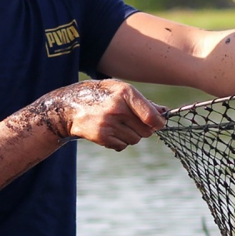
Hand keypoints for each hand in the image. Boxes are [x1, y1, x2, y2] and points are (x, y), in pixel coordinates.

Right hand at [32, 80, 166, 150]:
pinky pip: (123, 146)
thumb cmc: (101, 95)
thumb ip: (143, 101)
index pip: (151, 116)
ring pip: (135, 140)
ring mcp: (109, 124)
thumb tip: (164, 112)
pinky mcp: (102, 137)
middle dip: (144, 129)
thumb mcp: (120, 89)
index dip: (159, 123)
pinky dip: (120, 142)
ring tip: (119, 125)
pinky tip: (110, 131)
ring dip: (132, 136)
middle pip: (146, 131)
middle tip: (134, 123)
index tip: (159, 124)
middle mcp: (117, 108)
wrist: (70, 106)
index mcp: (125, 93)